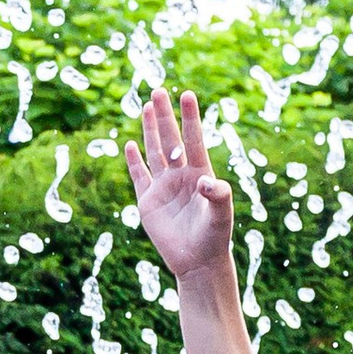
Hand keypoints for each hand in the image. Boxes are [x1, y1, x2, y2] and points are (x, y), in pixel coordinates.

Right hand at [125, 87, 234, 285]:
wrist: (198, 262)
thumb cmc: (215, 237)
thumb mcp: (222, 215)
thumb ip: (218, 195)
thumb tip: (205, 180)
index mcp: (201, 173)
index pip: (194, 139)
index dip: (190, 118)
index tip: (187, 94)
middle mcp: (181, 175)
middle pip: (171, 139)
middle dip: (165, 116)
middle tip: (158, 91)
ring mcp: (163, 187)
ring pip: (154, 152)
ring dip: (150, 131)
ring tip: (147, 107)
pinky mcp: (148, 202)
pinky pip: (139, 176)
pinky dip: (134, 161)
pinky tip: (130, 144)